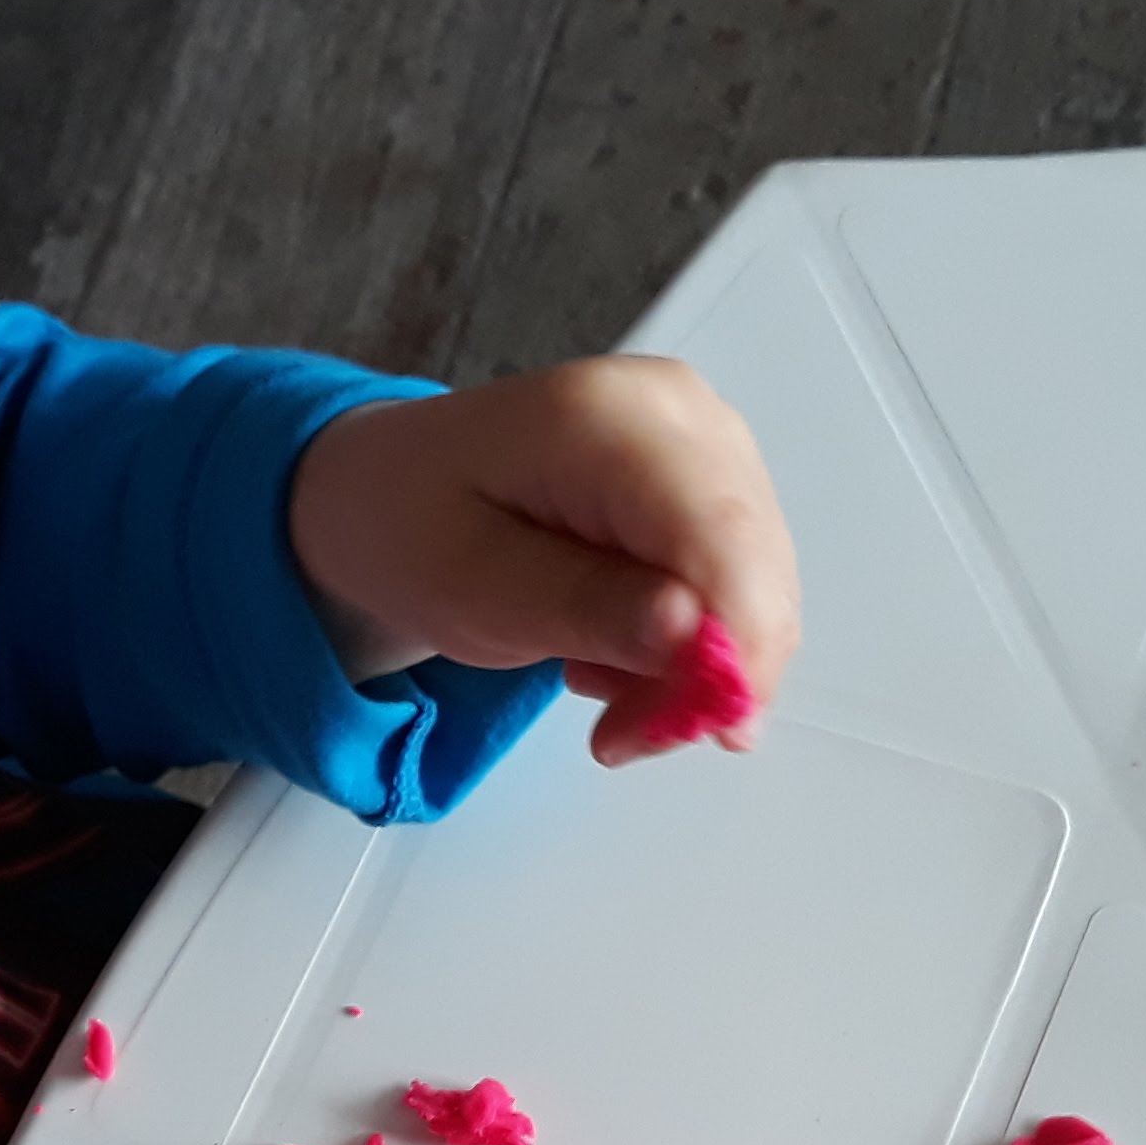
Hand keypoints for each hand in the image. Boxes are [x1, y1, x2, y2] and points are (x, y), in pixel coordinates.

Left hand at [286, 355, 801, 764]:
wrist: (385, 489)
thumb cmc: (411, 527)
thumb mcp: (470, 588)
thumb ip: (584, 607)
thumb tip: (693, 632)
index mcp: (607, 418)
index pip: (722, 538)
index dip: (735, 649)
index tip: (689, 730)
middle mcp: (677, 410)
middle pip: (755, 565)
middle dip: (708, 674)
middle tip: (621, 734)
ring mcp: (703, 437)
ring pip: (760, 584)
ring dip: (694, 666)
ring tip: (594, 676)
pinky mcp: (710, 475)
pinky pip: (741, 580)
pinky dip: (692, 641)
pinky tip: (616, 645)